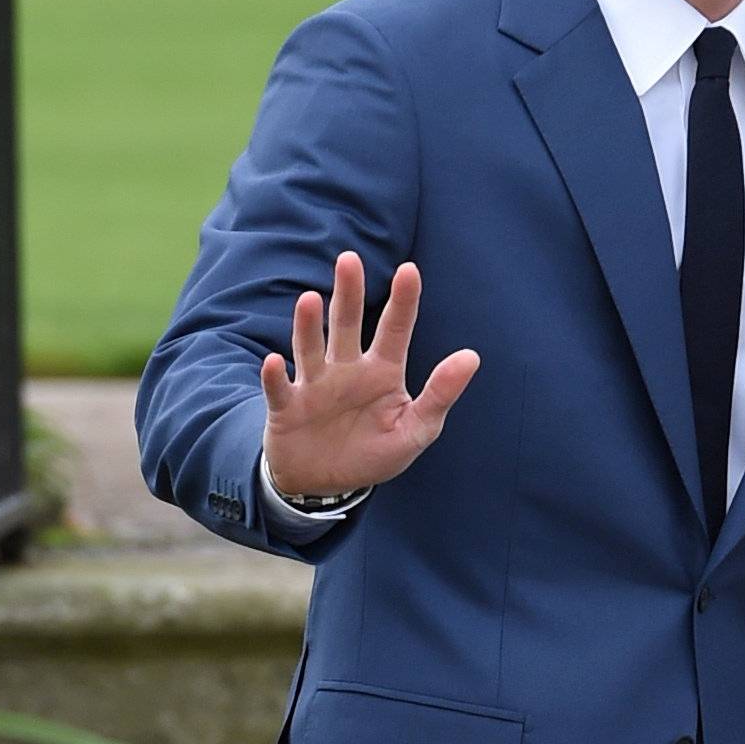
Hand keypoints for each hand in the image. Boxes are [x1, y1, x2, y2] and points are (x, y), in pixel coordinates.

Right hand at [261, 254, 479, 497]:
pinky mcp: (288, 407)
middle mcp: (347, 370)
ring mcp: (315, 385)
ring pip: (310, 348)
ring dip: (308, 326)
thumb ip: (440, 394)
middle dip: (348, 293)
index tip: (410, 270)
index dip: (403, 302)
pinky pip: (280, 390)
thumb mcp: (415, 430)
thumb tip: (471, 356)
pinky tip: (273, 363)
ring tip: (309, 300)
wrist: (326, 483)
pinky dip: (274, 378)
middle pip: (346, 324)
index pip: (395, 330)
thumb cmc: (373, 452)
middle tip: (349, 259)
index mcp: (382, 372)